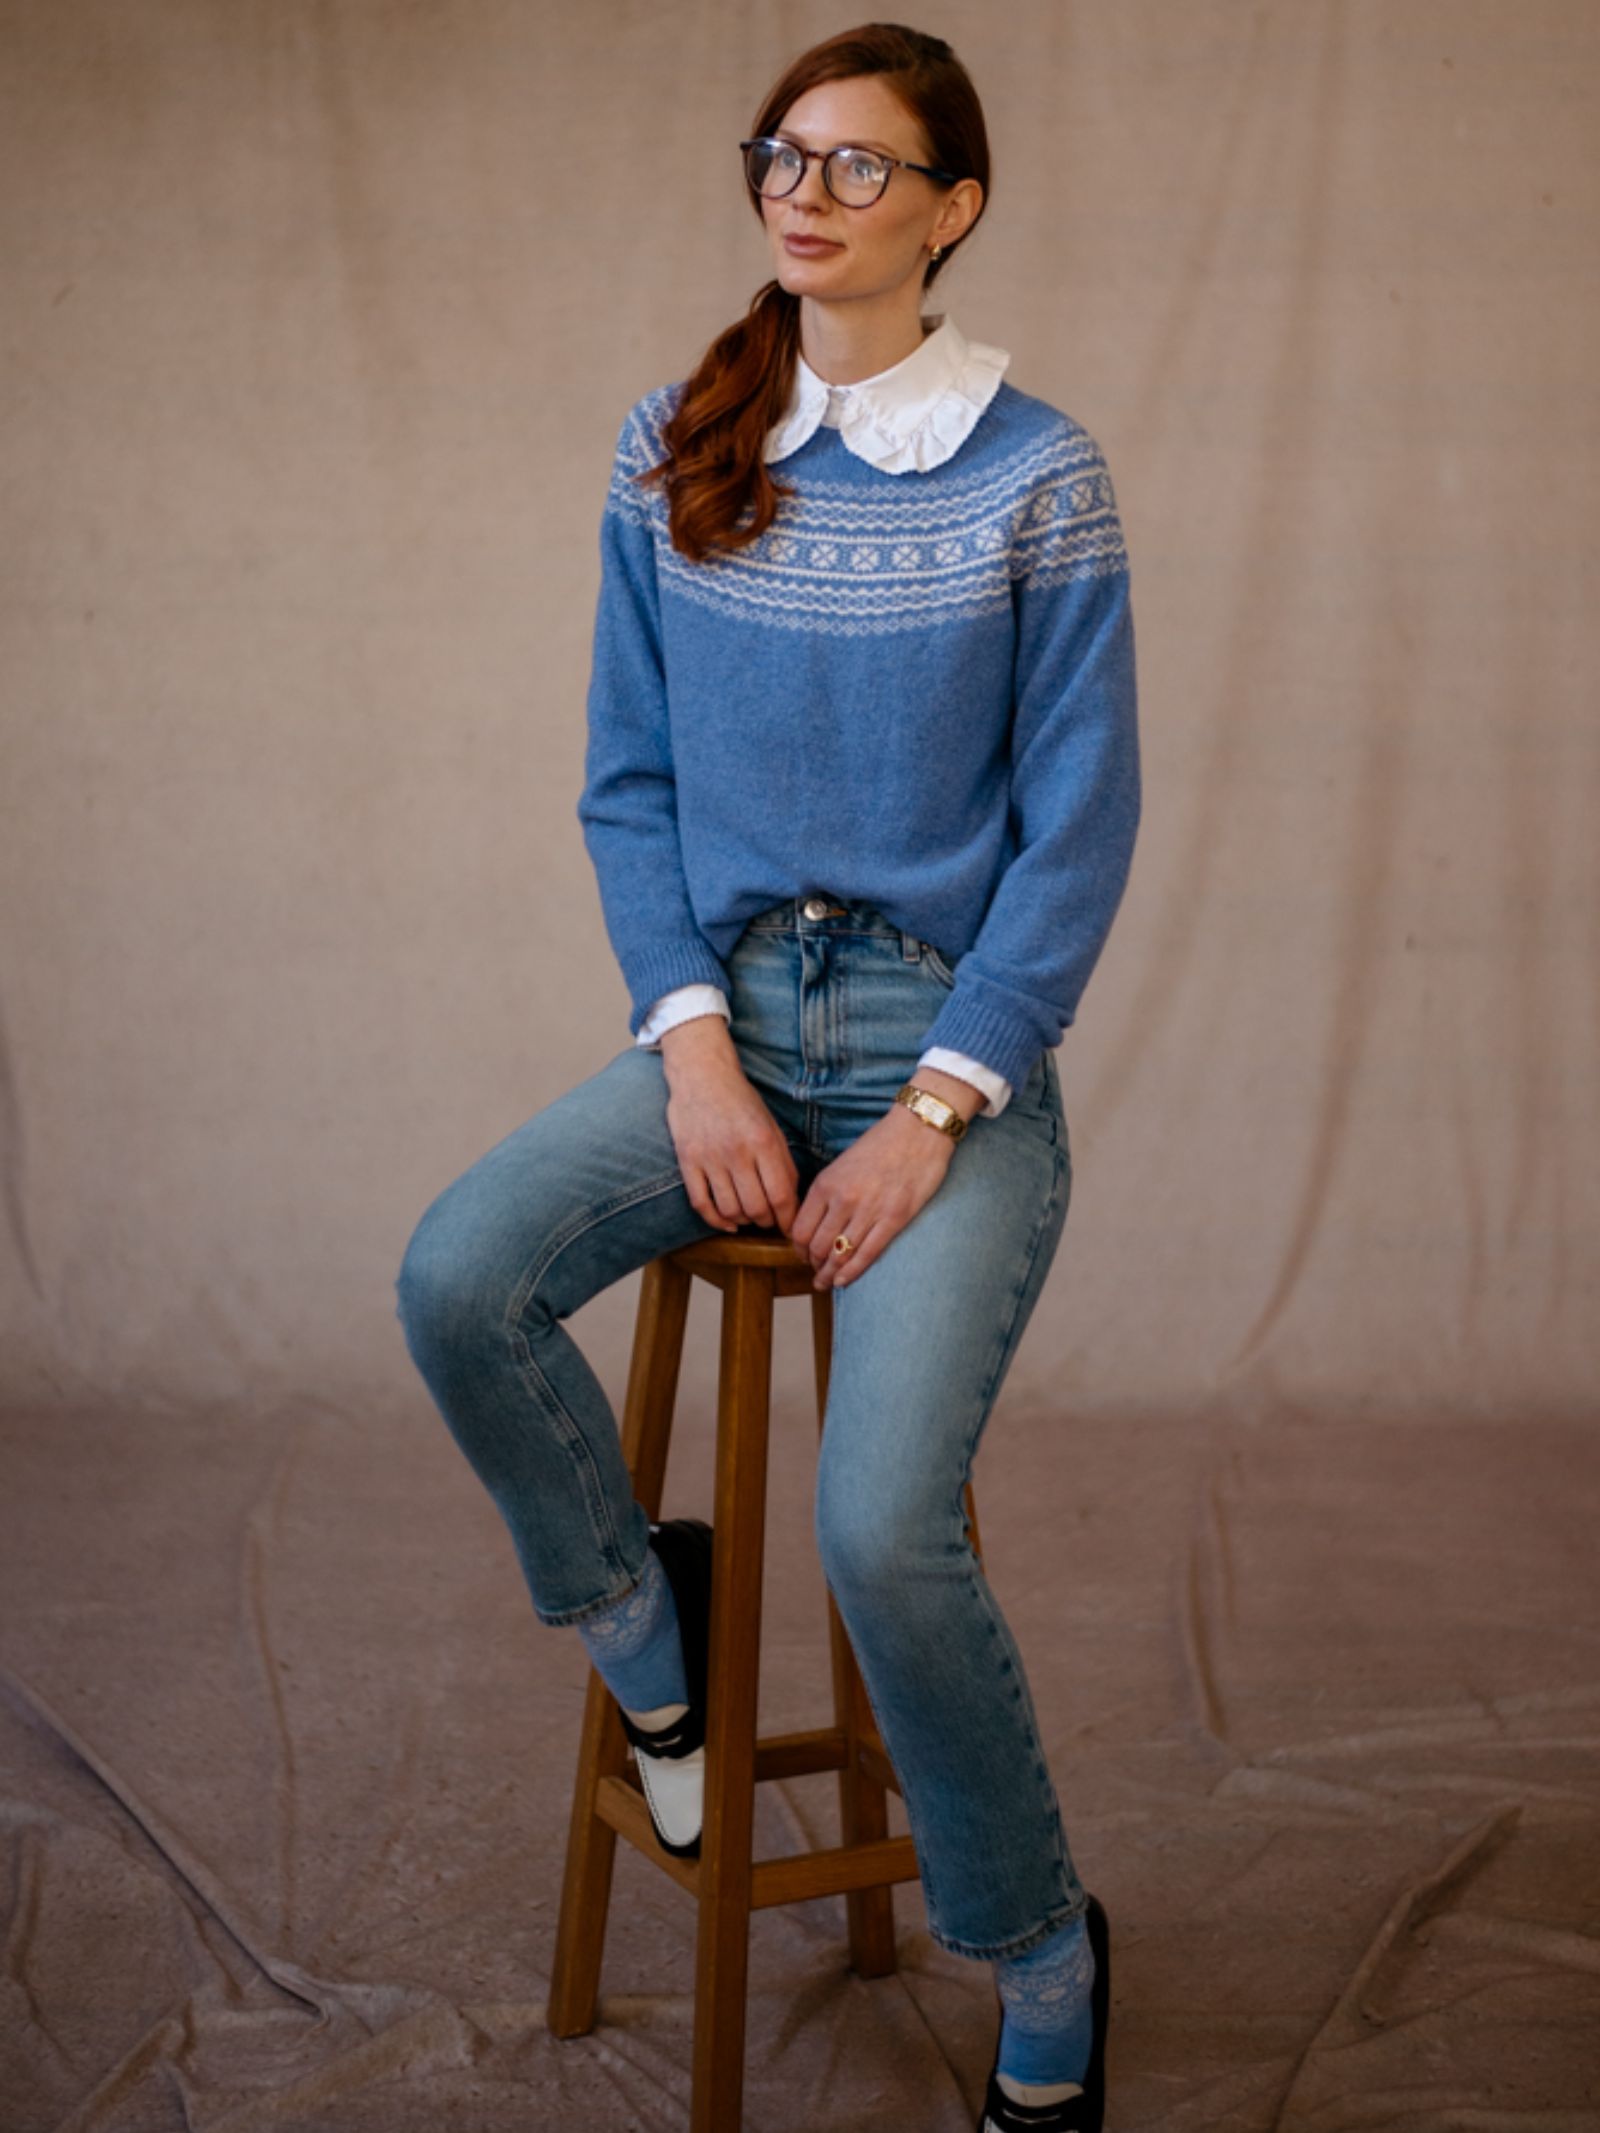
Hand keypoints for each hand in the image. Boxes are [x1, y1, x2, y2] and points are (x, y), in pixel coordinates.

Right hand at [659, 1015, 799, 1234]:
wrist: (702, 1075)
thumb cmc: (742, 1102)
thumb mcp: (771, 1126)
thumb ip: (783, 1162)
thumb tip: (791, 1200)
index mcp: (763, 1141)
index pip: (781, 1195)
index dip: (788, 1219)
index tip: (790, 1227)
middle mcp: (736, 1152)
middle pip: (756, 1208)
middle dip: (766, 1222)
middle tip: (768, 1220)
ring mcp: (709, 1158)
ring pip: (729, 1210)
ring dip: (743, 1220)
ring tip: (748, 1215)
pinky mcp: (687, 1161)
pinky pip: (701, 1203)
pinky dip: (716, 1220)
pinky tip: (727, 1221)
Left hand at [790, 1088, 970, 1290]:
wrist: (919, 1129)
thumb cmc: (882, 1144)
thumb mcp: (843, 1163)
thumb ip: (828, 1191)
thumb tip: (816, 1221)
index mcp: (826, 1184)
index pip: (800, 1229)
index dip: (798, 1249)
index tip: (802, 1255)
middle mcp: (843, 1200)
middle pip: (816, 1247)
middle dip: (813, 1264)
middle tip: (815, 1272)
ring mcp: (868, 1211)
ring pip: (839, 1255)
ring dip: (829, 1274)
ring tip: (826, 1282)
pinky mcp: (894, 1219)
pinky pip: (867, 1255)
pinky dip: (852, 1273)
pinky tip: (844, 1281)